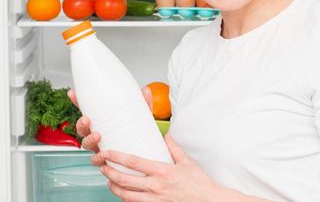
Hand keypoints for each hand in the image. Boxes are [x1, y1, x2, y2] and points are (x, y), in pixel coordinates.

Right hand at [67, 87, 152, 152]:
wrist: (148, 153)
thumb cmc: (140, 132)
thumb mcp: (142, 116)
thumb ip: (143, 104)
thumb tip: (145, 90)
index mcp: (104, 120)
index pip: (88, 110)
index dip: (78, 102)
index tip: (73, 93)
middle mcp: (99, 133)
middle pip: (82, 128)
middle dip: (81, 123)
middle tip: (87, 119)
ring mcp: (101, 146)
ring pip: (86, 144)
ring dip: (88, 139)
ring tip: (97, 136)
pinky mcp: (107, 160)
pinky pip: (97, 161)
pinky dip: (98, 159)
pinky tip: (102, 157)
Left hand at [92, 134, 220, 201]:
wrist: (208, 201)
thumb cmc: (199, 182)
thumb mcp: (186, 161)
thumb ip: (174, 147)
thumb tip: (166, 135)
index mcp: (162, 171)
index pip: (134, 162)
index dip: (117, 156)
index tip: (108, 152)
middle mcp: (155, 186)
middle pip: (125, 180)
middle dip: (109, 173)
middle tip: (102, 167)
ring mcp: (154, 199)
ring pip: (126, 195)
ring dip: (114, 187)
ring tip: (108, 181)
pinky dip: (125, 199)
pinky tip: (122, 194)